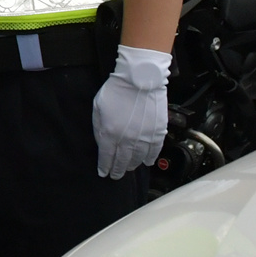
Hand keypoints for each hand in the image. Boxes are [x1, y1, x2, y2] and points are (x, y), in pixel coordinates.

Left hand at [92, 46, 173, 179]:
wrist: (139, 80)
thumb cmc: (116, 91)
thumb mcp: (97, 108)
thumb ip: (99, 128)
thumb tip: (102, 142)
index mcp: (109, 134)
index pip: (106, 157)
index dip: (104, 167)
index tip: (103, 173)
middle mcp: (126, 140)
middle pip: (122, 161)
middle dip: (117, 170)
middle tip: (115, 176)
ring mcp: (143, 137)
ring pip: (138, 159)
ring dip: (132, 165)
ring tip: (129, 168)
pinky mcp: (157, 133)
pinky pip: (154, 151)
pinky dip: (150, 158)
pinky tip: (146, 162)